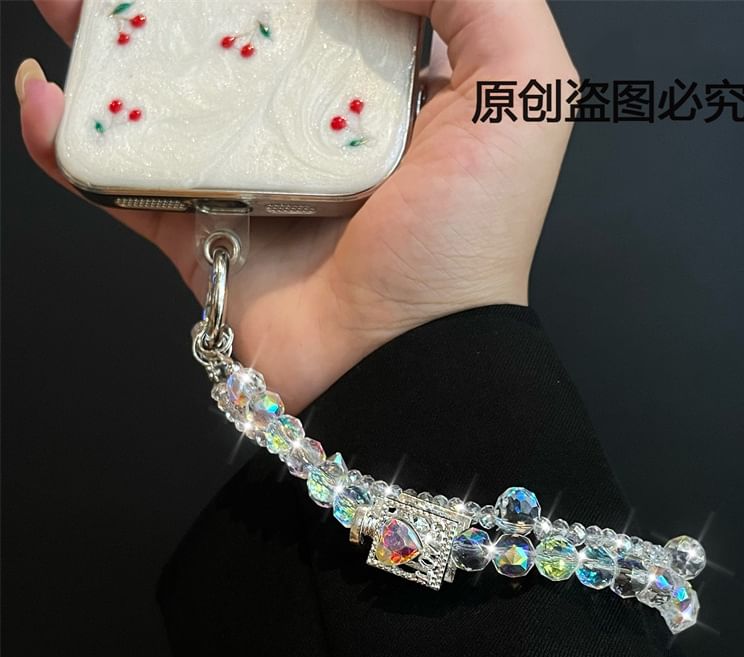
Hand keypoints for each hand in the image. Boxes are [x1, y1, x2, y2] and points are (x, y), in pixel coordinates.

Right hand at [17, 0, 575, 411]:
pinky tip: (51, 106)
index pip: (328, 9)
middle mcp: (323, 138)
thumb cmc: (465, 240)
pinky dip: (81, 149)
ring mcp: (260, 189)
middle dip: (179, 6)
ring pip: (173, 105)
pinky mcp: (211, 240)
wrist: (402, 363)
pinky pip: (132, 186)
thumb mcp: (521, 91)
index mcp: (391, 97)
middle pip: (239, 47)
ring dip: (111, 54)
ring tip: (66, 9)